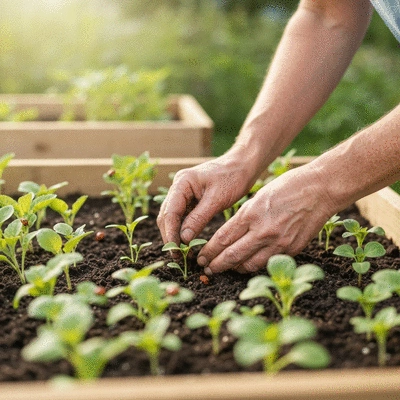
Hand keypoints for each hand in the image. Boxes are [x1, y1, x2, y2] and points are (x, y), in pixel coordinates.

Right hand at [157, 151, 255, 246]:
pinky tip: (188, 241)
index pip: (170, 212)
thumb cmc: (232, 177)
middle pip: (167, 215)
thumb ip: (198, 218)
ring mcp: (183, 192)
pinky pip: (182, 216)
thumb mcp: (216, 200)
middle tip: (177, 256)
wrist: (243, 165)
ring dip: (175, 234)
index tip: (175, 250)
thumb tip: (184, 239)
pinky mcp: (190, 198)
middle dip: (170, 236)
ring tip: (182, 252)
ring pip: (172, 217)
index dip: (170, 233)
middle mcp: (178, 186)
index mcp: (182, 182)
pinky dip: (183, 229)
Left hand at [197, 164, 336, 274]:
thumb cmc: (288, 186)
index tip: (201, 256)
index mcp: (251, 214)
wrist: (321, 189)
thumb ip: (244, 216)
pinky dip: (255, 265)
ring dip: (235, 269)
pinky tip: (248, 264)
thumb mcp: (258, 196)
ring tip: (226, 268)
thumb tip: (229, 234)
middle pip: (232, 256)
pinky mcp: (293, 249)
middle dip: (216, 265)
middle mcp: (263, 231)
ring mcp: (279, 242)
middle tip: (206, 268)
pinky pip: (269, 263)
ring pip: (249, 265)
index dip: (209, 251)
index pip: (222, 239)